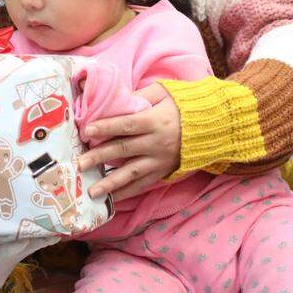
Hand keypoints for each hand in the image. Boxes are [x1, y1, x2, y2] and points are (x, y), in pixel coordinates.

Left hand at [78, 84, 181, 201]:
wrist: (214, 127)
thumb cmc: (183, 106)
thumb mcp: (164, 93)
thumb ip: (139, 96)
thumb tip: (113, 98)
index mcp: (154, 121)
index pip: (126, 125)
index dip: (106, 128)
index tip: (86, 131)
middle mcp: (156, 143)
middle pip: (123, 150)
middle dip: (99, 157)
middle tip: (79, 164)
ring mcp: (160, 160)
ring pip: (132, 173)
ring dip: (110, 183)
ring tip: (91, 191)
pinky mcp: (163, 172)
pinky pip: (142, 185)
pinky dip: (126, 193)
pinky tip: (110, 199)